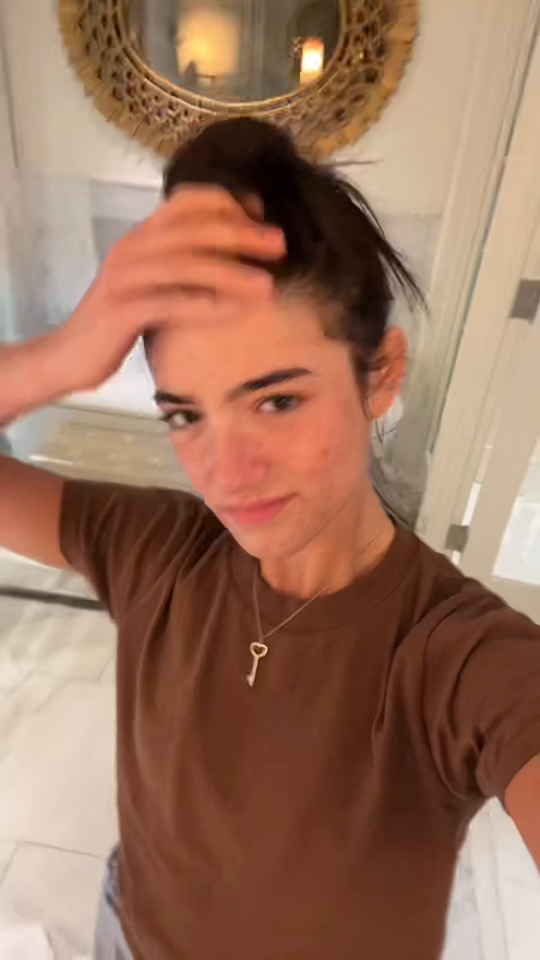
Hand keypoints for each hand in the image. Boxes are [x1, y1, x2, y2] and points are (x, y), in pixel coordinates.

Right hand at [48, 186, 284, 393]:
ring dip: (231, 272)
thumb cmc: (118, 324)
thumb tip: (231, 260)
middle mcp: (132, 249)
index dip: (226, 202)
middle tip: (278, 245)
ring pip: (185, 264)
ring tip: (267, 286)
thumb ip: (181, 269)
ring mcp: (125, 278)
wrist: (69, 357)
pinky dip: (208, 305)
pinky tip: (237, 312)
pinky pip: (172, 302)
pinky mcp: (122, 311)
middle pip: (192, 228)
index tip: (261, 215)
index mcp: (140, 238)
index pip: (184, 200)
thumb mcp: (152, 286)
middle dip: (241, 233)